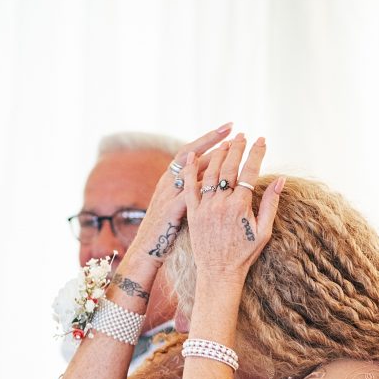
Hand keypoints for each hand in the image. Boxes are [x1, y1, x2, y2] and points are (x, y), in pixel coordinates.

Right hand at [125, 123, 233, 267]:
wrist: (146, 250)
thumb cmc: (165, 230)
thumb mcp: (175, 205)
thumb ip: (189, 190)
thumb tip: (211, 177)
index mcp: (169, 180)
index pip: (190, 153)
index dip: (208, 139)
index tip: (227, 128)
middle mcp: (167, 182)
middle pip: (191, 155)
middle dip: (211, 141)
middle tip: (232, 129)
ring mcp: (167, 195)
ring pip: (191, 170)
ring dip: (211, 158)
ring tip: (230, 147)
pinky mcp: (170, 210)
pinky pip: (188, 194)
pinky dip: (203, 185)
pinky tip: (220, 179)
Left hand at [181, 134, 284, 281]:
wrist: (219, 272)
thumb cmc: (244, 253)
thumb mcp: (264, 231)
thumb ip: (271, 204)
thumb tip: (281, 179)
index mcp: (240, 207)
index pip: (249, 172)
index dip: (257, 154)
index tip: (261, 140)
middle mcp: (221, 204)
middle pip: (229, 167)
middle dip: (237, 148)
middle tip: (243, 135)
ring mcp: (205, 207)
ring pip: (210, 173)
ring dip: (218, 154)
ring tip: (225, 142)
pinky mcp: (192, 212)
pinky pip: (189, 186)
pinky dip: (190, 169)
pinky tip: (193, 155)